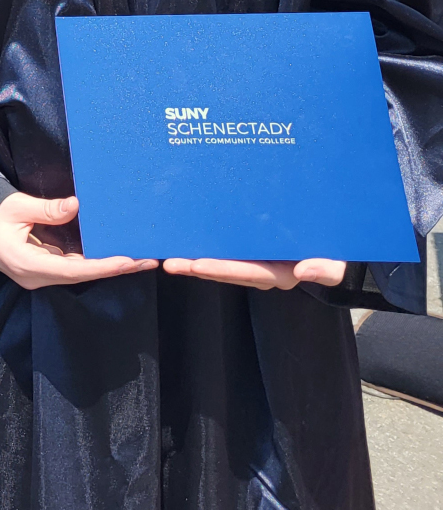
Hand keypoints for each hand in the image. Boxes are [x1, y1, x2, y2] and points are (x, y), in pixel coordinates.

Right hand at [0, 193, 157, 289]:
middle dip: (113, 267)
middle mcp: (35, 277)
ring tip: (137, 258)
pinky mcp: (41, 270)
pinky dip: (93, 262)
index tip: (127, 262)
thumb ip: (47, 210)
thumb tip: (76, 205)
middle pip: (81, 275)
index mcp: (27, 264)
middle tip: (146, 260)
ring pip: (78, 274)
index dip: (101, 267)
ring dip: (106, 266)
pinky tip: (113, 255)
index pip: (72, 270)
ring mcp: (38, 276)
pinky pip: (71, 269)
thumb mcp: (16, 207)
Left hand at [161, 257, 345, 288]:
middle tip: (171, 263)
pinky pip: (225, 245)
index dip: (221, 269)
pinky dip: (205, 243)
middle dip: (198, 266)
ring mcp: (256, 257)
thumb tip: (306, 271)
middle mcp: (263, 268)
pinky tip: (183, 237)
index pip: (247, 272)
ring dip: (195, 256)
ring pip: (221, 258)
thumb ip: (327, 269)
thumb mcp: (338, 263)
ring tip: (168, 255)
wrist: (340, 241)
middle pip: (226, 269)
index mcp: (281, 272)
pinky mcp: (250, 245)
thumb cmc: (338, 254)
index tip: (196, 266)